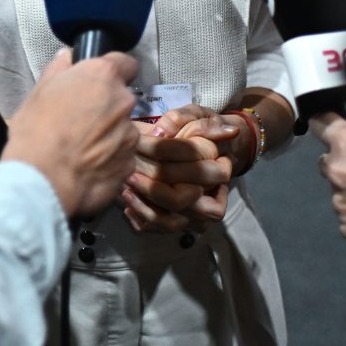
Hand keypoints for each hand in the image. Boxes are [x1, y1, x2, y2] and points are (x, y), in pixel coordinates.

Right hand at [2, 49, 138, 217]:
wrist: (43, 180)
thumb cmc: (35, 131)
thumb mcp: (37, 93)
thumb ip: (58, 70)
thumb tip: (67, 57)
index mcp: (102, 76)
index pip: (125, 62)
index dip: (113, 71)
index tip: (100, 83)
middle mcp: (123, 101)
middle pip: (122, 99)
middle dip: (106, 107)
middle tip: (81, 121)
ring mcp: (130, 134)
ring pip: (123, 129)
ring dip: (109, 135)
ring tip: (83, 150)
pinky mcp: (130, 164)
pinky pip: (122, 156)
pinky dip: (110, 160)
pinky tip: (88, 168)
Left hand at [120, 105, 241, 232]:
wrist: (210, 153)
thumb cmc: (201, 130)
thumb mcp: (195, 115)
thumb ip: (180, 119)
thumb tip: (160, 134)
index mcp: (220, 170)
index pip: (194, 171)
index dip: (168, 161)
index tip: (141, 149)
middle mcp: (213, 198)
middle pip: (181, 201)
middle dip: (152, 189)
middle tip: (129, 174)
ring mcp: (199, 217)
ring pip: (170, 222)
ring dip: (144, 208)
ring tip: (125, 190)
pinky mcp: (184, 225)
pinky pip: (161, 230)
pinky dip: (142, 220)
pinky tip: (128, 206)